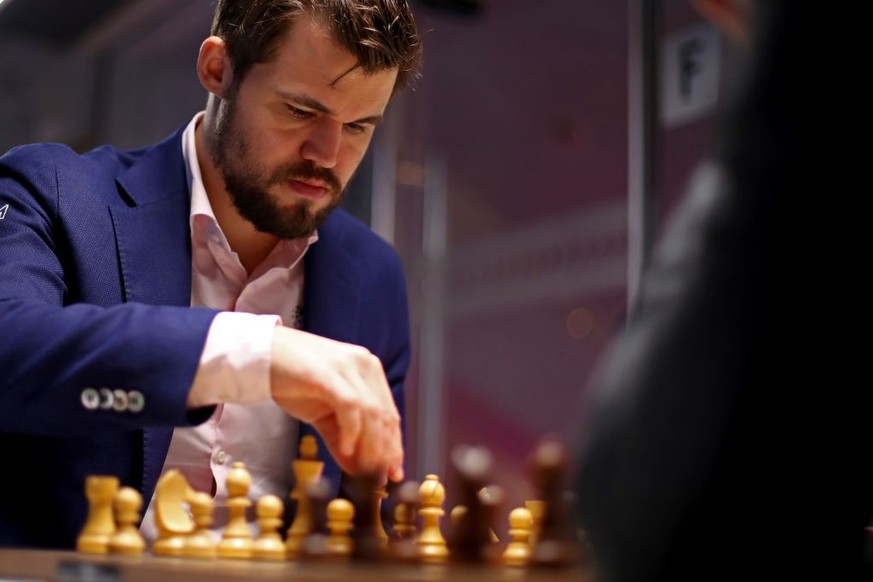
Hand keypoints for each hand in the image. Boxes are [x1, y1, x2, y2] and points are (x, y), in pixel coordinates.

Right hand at [269, 326, 404, 482]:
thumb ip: (342, 440)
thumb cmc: (291, 381)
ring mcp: (348, 366)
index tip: (394, 473)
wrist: (260, 356)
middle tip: (380, 479)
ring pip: (372, 412)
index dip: (394, 446)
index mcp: (368, 370)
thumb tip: (359, 470)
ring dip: (371, 446)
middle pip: (385, 415)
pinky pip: (350, 406)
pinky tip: (347, 450)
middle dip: (386, 451)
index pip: (389, 413)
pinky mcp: (329, 372)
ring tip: (365, 471)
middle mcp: (364, 364)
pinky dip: (352, 431)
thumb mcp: (323, 414)